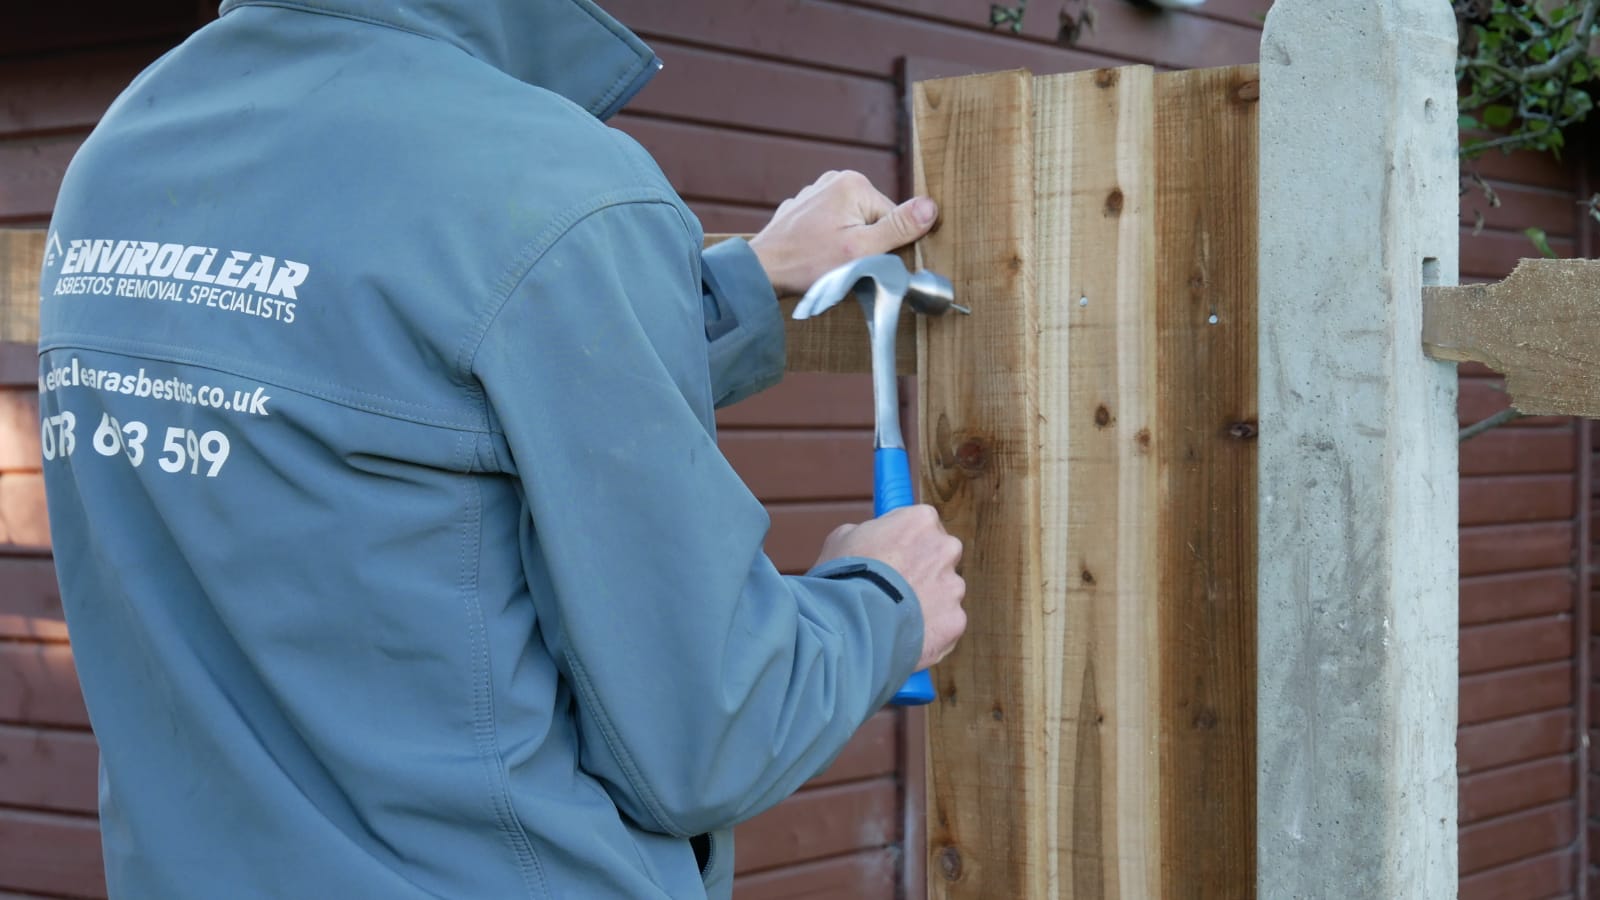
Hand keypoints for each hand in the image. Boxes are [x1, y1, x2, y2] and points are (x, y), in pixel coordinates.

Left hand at [749, 170, 938, 296]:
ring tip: (826, 262)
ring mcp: (816, 192)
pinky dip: (827, 243)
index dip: (886, 246)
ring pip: (851, 224)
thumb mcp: (862, 251)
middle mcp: (834, 179)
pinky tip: (814, 257)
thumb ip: (898, 228)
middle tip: (844, 265)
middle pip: (872, 219)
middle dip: (865, 245)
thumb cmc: (808, 264)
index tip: (867, 262)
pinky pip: (830, 226)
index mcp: (854, 183)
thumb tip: (931, 207)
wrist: (760, 271)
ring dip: (846, 246)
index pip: (893, 217)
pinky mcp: (803, 209)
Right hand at [815, 505, 965, 670]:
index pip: (923, 525)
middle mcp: (946, 548)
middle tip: (895, 587)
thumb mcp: (843, 538)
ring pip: (944, 594)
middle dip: (923, 571)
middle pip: (940, 557)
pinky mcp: (956, 620)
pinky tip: (903, 634)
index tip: (894, 555)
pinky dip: (928, 630)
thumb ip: (869, 533)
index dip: (906, 542)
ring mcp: (954, 586)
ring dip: (926, 603)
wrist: (851, 621)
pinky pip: (944, 624)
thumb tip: (873, 540)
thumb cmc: (843, 575)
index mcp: (921, 520)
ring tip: (894, 616)